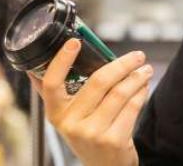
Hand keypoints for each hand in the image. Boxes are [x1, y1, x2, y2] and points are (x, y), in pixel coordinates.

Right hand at [31, 38, 152, 165]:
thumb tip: (37, 64)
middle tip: (136, 56)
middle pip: (98, 82)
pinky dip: (140, 93)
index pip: (51, 83)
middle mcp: (71, 124)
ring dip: (136, 77)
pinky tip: (143, 87)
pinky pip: (131, 107)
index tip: (75, 41)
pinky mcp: (113, 141)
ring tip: (145, 70)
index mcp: (56, 114)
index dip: (61, 60)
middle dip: (122, 64)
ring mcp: (92, 133)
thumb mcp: (67, 118)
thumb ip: (55, 93)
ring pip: (119, 93)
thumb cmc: (87, 137)